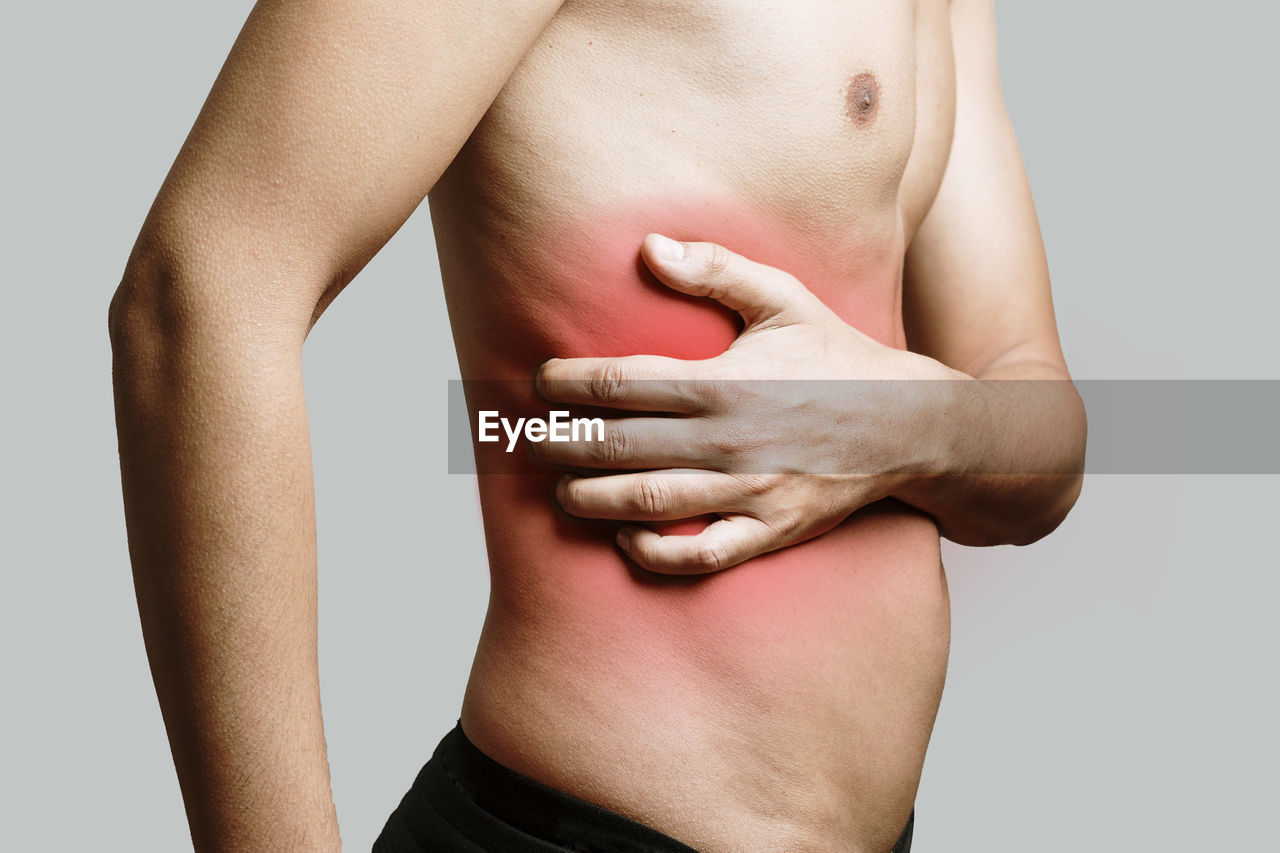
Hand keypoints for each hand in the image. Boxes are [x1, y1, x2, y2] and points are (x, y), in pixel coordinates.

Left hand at [534, 234, 961, 574]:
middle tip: (532, 441)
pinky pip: (700, 554)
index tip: (540, 382)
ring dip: (592, 499)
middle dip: (563, 443)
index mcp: (722, 380)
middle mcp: (727, 440)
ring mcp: (748, 491)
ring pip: (647, 503)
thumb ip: (715, 268)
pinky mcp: (769, 530)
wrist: (907, 422)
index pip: (618, 384)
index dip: (566, 384)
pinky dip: (655, 553)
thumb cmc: (837, 355)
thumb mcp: (783, 297)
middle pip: (616, 446)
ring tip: (563, 491)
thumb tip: (648, 247)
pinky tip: (626, 538)